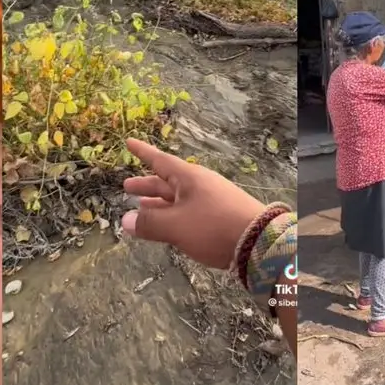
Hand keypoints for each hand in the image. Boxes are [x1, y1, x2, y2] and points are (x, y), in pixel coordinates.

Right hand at [121, 138, 264, 269]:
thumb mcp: (176, 225)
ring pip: (177, 199)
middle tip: (127, 186)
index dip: (143, 152)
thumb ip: (150, 223)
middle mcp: (199, 185)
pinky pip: (187, 212)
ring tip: (140, 207)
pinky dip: (172, 216)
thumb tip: (125, 221)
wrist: (259, 241)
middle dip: (147, 185)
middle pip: (167, 182)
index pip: (160, 161)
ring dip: (158, 203)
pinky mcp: (218, 218)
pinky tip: (166, 226)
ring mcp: (210, 201)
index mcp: (188, 178)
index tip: (129, 142)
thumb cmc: (213, 226)